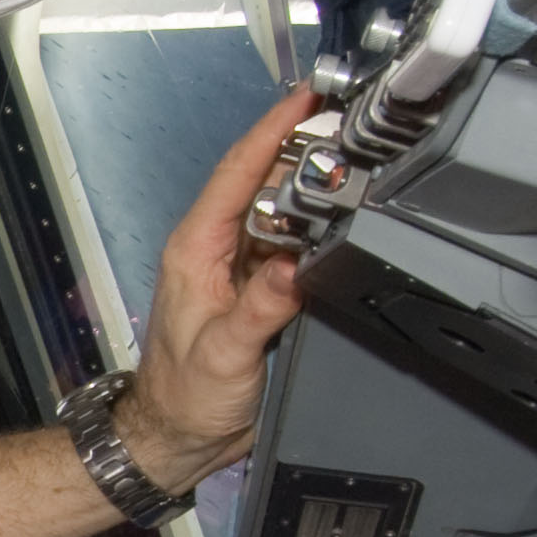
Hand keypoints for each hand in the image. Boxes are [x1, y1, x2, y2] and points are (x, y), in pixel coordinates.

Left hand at [119, 88, 316, 490]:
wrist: (179, 436)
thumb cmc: (183, 398)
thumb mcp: (224, 354)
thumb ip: (260, 308)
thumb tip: (296, 267)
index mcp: (197, 250)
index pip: (237, 173)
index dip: (271, 131)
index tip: (305, 100)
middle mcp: (217, 249)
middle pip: (264, 182)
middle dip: (305, 148)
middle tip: (349, 121)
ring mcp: (240, 267)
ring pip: (283, 211)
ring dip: (316, 186)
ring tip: (357, 159)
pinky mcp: (259, 288)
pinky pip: (293, 244)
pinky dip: (318, 228)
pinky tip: (345, 218)